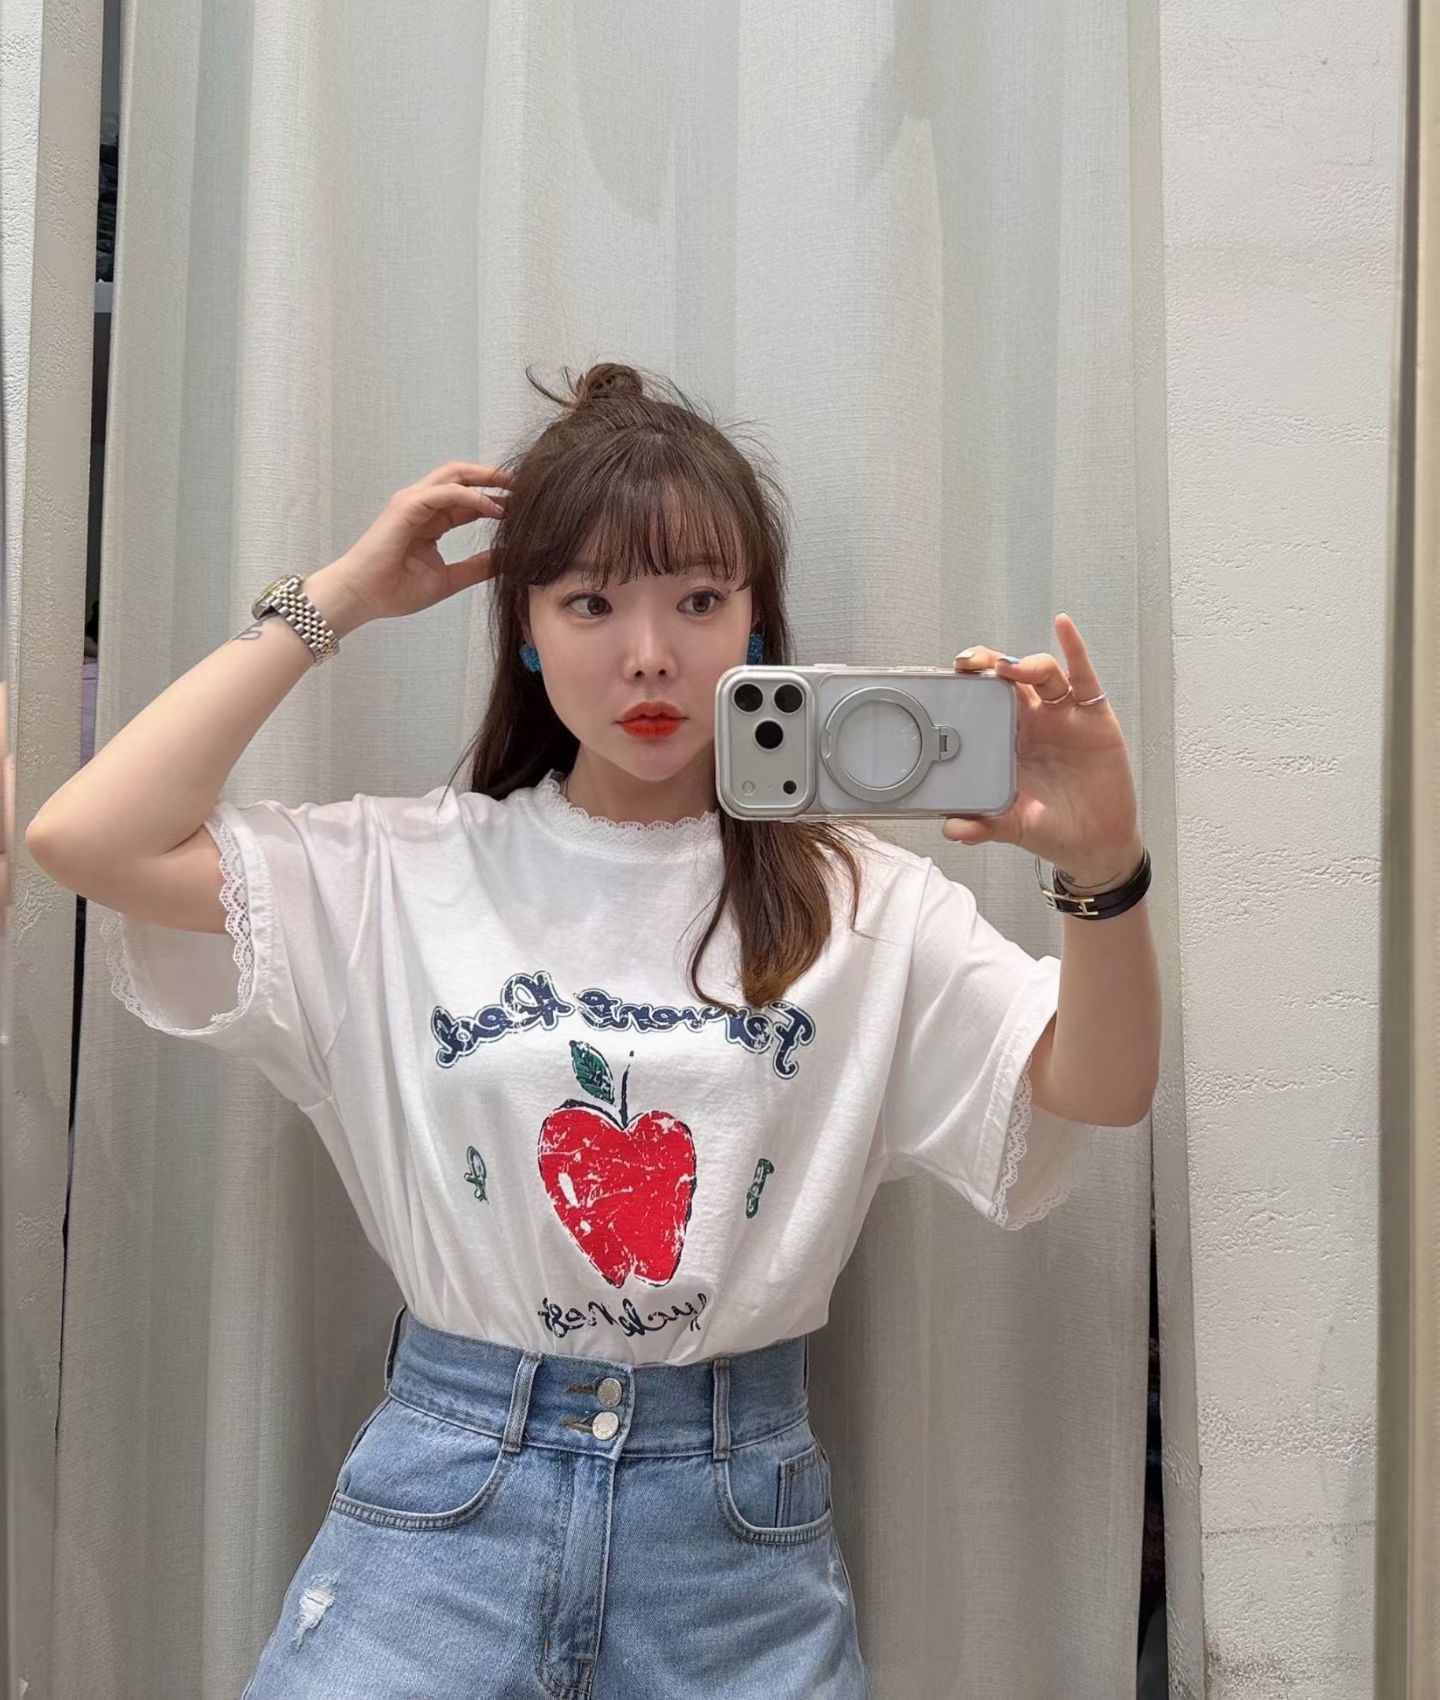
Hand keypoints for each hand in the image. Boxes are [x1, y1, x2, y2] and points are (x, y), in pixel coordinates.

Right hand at [320, 460, 513, 626]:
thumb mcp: (449, 578)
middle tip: (525, 486)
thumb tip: (507, 560)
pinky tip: (493, 509)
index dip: (496, 498)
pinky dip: (471, 497)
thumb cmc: (394, 590)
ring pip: (454, 476)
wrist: (361, 597)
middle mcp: (422, 505)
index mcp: (431, 520)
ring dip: (486, 479)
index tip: (524, 506)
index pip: (468, 499)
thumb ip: (478, 567)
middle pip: (462, 477)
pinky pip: (445, 493)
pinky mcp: (406, 507)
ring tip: (514, 489)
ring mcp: (412, 502)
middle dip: (494, 478)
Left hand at [944, 613, 1141, 886]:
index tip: (948, 676)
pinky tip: (1063, 626)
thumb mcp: (1014, 826)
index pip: (980, 701)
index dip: (966, 684)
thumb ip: (985, 825)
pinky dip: (1074, 649)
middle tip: (969, 662)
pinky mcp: (1093, 716)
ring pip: (1041, 674)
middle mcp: (1031, 721)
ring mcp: (1061, 715)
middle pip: (1006, 679)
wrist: (1095, 844)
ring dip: (1025, 664)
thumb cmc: (1050, 829)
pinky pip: (1083, 677)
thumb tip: (952, 830)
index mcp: (1005, 741)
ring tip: (1012, 669)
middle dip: (987, 663)